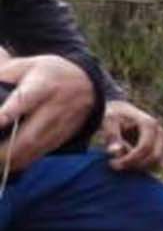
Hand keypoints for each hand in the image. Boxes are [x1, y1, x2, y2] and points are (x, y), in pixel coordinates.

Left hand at [0, 55, 96, 172]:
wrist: (85, 83)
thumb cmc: (46, 73)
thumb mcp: (25, 65)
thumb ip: (4, 76)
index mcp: (42, 85)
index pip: (25, 101)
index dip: (8, 113)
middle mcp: (54, 107)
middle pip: (31, 134)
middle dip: (7, 149)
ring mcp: (61, 125)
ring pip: (36, 148)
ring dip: (13, 159)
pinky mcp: (63, 136)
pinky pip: (42, 152)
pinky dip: (24, 161)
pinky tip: (9, 165)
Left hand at [100, 100, 162, 173]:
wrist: (121, 111)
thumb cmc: (113, 116)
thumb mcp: (109, 122)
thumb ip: (112, 136)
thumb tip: (114, 151)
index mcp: (150, 125)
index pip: (145, 148)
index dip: (129, 160)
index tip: (112, 163)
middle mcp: (160, 133)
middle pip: (154, 158)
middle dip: (135, 166)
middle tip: (115, 165)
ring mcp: (162, 141)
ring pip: (157, 164)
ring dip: (138, 167)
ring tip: (120, 162)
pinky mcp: (160, 148)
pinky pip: (155, 164)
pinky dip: (141, 167)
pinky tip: (126, 161)